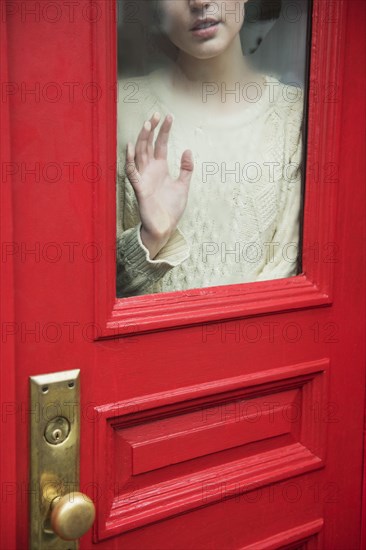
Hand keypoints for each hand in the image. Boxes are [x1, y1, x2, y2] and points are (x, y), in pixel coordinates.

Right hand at [125, 112, 193, 257]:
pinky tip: (131, 147)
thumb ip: (186, 169)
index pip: (160, 145)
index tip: (169, 117)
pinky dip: (130, 160)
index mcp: (160, 168)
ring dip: (142, 139)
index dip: (164, 131)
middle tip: (156, 114)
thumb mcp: (183, 186)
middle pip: (148, 145)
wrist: (165, 227)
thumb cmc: (171, 208)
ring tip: (147, 124)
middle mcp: (150, 170)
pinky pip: (132, 172)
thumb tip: (188, 149)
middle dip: (152, 129)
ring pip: (140, 154)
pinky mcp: (139, 189)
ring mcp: (143, 178)